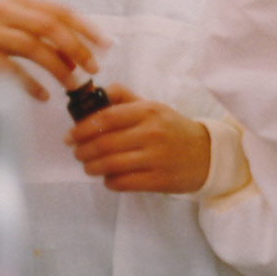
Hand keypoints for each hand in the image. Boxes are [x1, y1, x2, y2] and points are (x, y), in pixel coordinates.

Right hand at [0, 0, 106, 100]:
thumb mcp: (3, 12)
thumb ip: (33, 23)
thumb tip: (70, 46)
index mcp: (17, 0)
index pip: (59, 11)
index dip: (85, 27)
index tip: (105, 44)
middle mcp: (6, 11)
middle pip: (50, 28)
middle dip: (76, 48)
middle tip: (93, 69)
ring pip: (33, 48)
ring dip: (58, 68)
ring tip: (73, 86)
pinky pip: (10, 70)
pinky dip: (30, 84)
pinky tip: (43, 95)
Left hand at [63, 83, 210, 193]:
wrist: (206, 154)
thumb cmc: (172, 128)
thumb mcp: (152, 107)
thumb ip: (123, 98)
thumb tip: (94, 92)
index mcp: (148, 111)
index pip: (106, 117)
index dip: (82, 128)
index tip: (70, 135)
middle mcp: (151, 133)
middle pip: (105, 143)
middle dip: (83, 151)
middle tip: (77, 153)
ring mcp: (156, 158)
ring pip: (111, 165)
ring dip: (92, 167)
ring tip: (89, 166)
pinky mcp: (158, 180)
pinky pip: (123, 183)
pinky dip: (109, 182)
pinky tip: (108, 178)